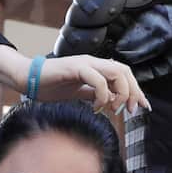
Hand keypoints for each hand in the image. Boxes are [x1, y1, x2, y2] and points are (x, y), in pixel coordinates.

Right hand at [0, 48, 149, 114]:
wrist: (29, 79)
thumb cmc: (51, 85)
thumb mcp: (79, 93)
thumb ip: (95, 95)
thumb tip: (112, 101)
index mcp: (96, 67)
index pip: (124, 74)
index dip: (136, 90)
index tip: (142, 107)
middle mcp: (93, 62)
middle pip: (124, 71)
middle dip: (133, 91)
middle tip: (129, 110)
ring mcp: (85, 63)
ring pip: (116, 72)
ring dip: (121, 92)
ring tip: (114, 108)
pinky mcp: (75, 67)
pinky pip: (97, 79)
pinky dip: (102, 94)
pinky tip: (96, 107)